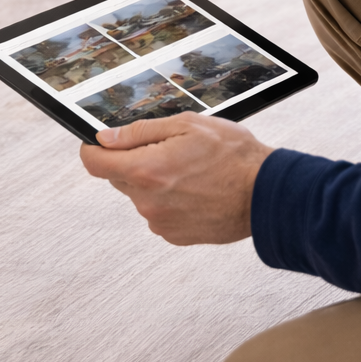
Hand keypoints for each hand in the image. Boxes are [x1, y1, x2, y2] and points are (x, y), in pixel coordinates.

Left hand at [79, 113, 272, 245]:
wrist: (267, 195)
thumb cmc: (233, 156)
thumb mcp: (187, 125)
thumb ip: (139, 132)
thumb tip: (106, 138)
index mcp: (145, 170)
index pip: (93, 163)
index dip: (93, 149)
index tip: (101, 143)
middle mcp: (146, 201)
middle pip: (119, 178)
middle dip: (134, 162)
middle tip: (169, 150)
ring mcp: (160, 222)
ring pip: (141, 195)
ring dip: (155, 182)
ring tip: (191, 171)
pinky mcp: (175, 236)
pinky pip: (159, 213)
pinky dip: (170, 201)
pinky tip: (196, 191)